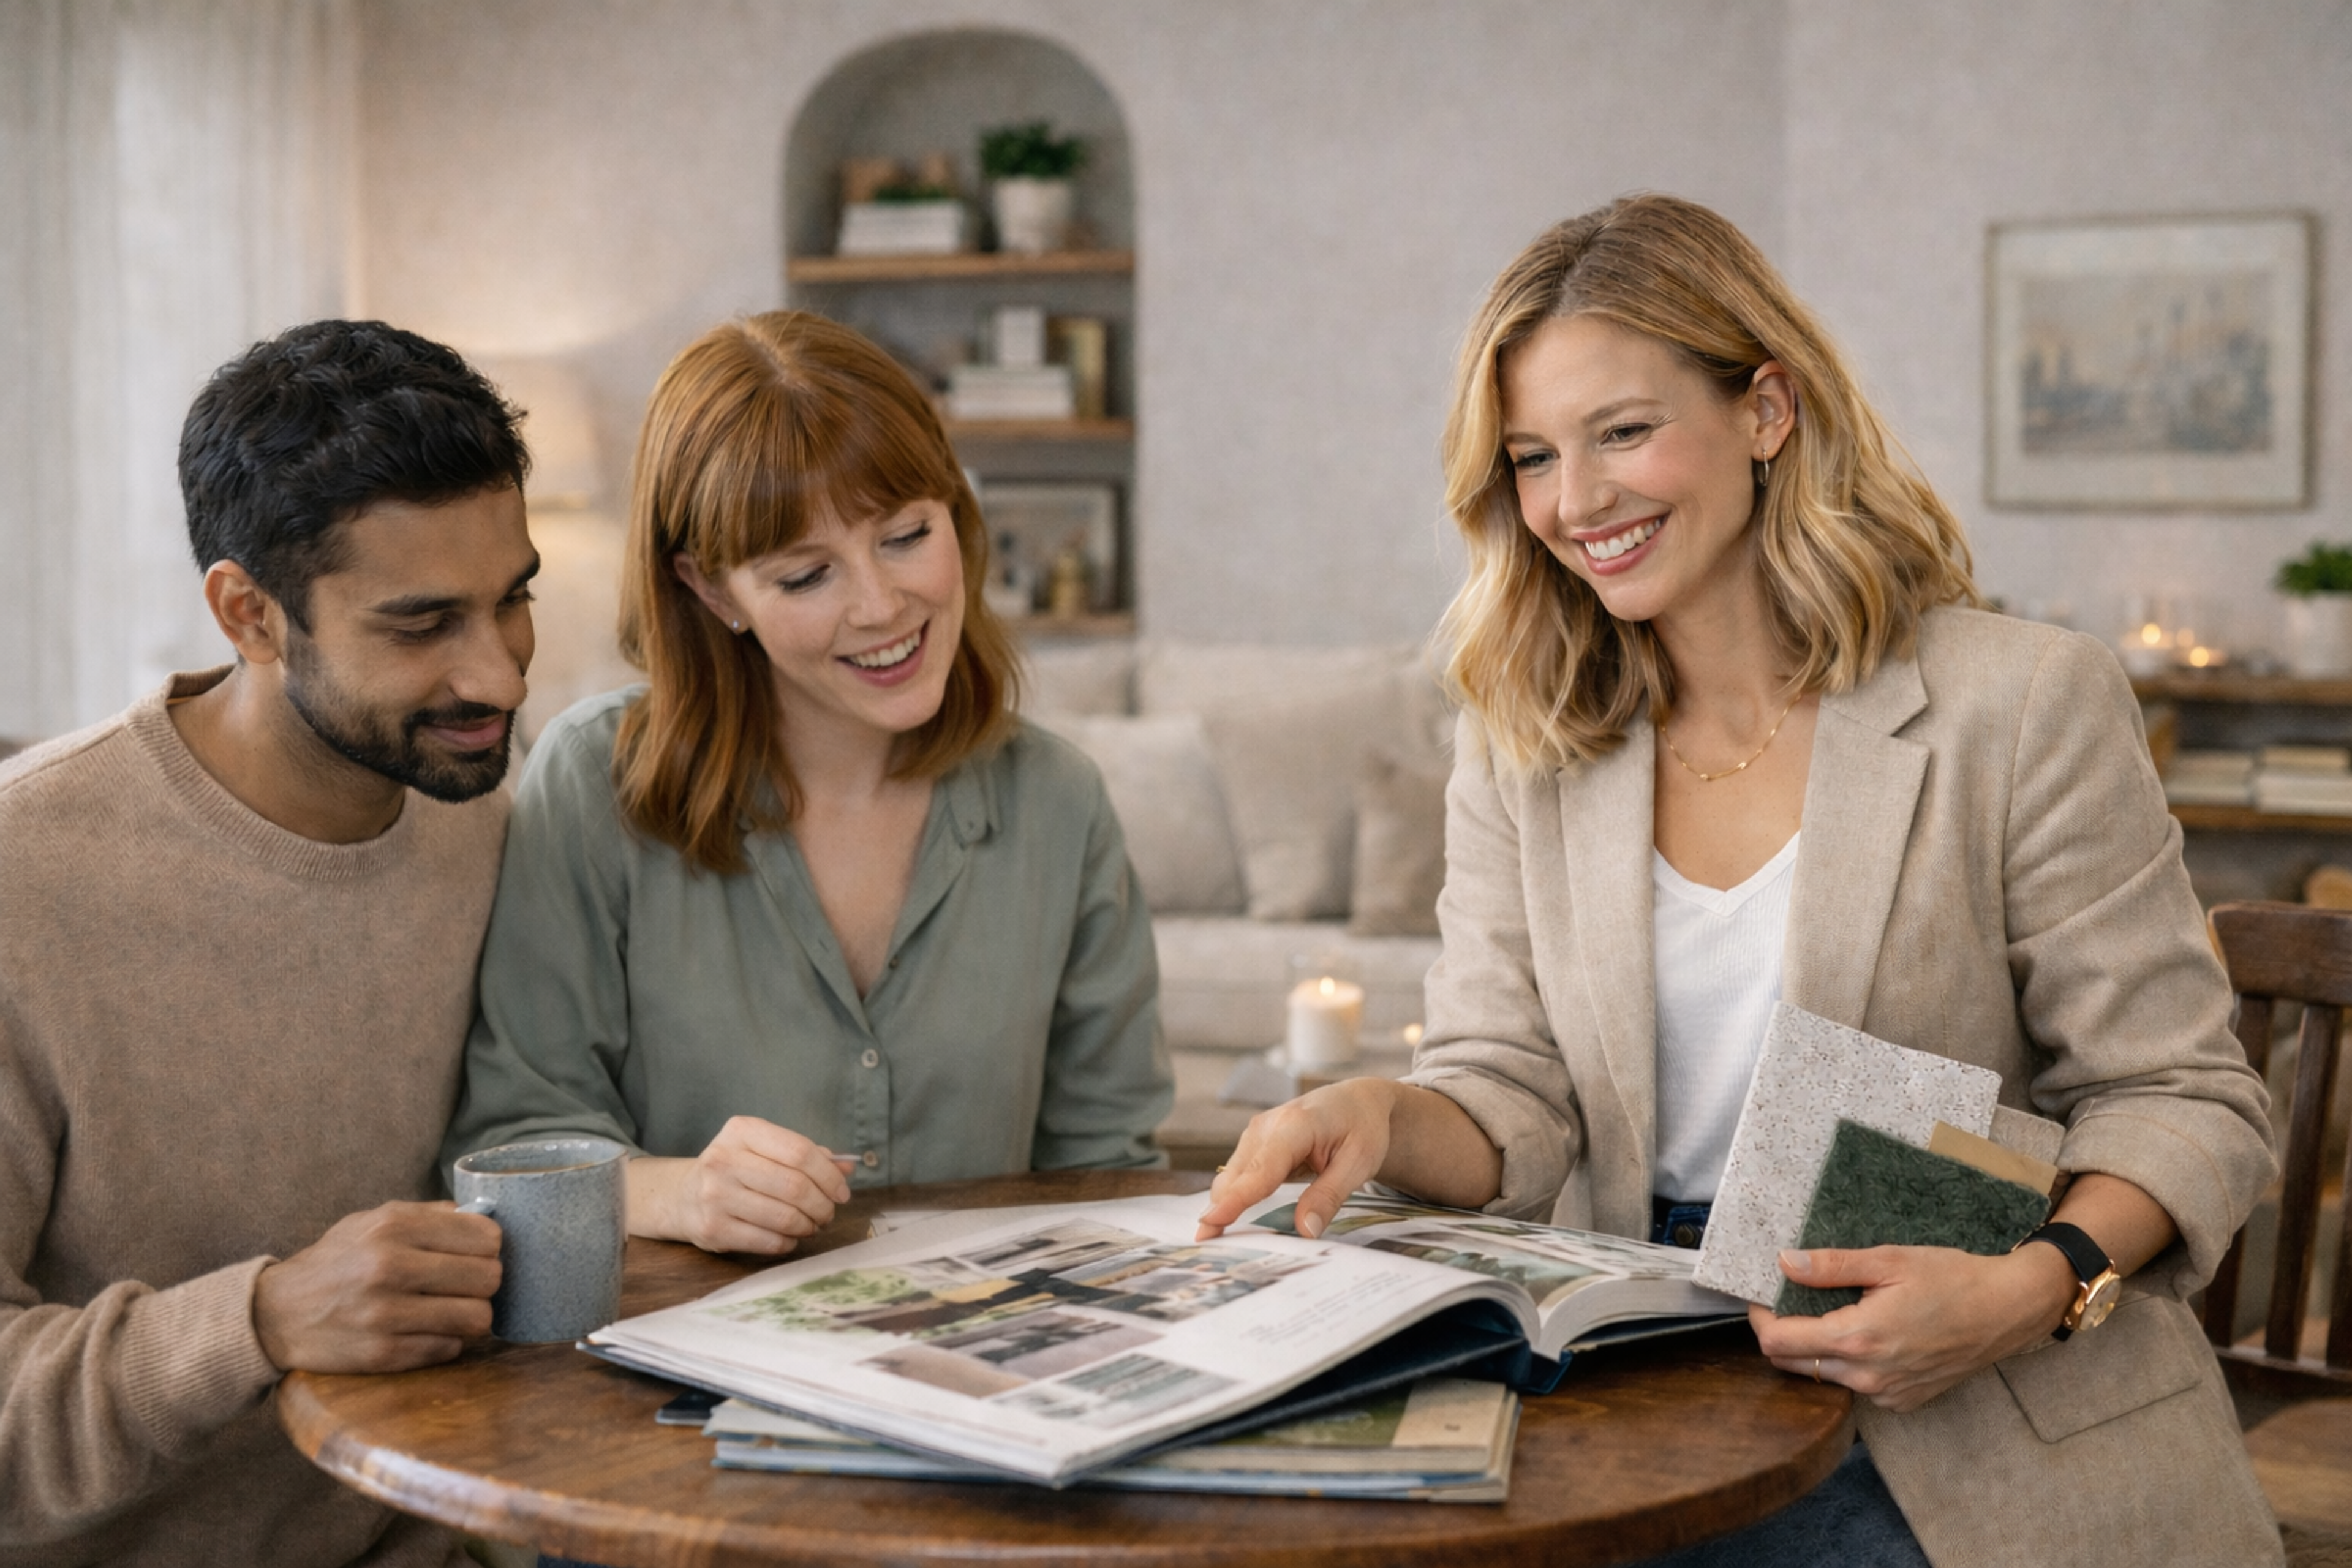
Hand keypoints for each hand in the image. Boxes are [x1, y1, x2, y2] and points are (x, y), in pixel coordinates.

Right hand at [251, 1201, 502, 1373]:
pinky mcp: (382, 1354)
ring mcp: (386, 1314)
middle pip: (489, 1278)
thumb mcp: (374, 1220)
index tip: (478, 1254)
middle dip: (485, 1282)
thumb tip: (485, 1217)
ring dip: (472, 1315)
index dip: (490, 1247)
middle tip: (468, 1285)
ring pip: (477, 1318)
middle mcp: (390, 1267)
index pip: (485, 1237)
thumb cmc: (337, 1261)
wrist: (277, 1313)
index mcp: (393, 1226)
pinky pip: (449, 1348)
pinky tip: (427, 1330)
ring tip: (453, 1309)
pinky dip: (447, 1341)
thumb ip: (431, 1216)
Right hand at [627, 1116, 855, 1254]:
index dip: (829, 1175)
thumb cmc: (736, 1170)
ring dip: (808, 1226)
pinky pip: (768, 1241)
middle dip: (822, 1205)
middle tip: (828, 1213)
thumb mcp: (764, 1150)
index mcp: (742, 1132)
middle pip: (795, 1186)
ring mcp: (715, 1196)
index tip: (841, 1191)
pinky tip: (790, 1236)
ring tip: (811, 1225)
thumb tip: (847, 1167)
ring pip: (784, 1217)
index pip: (800, 1151)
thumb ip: (806, 1156)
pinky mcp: (713, 1229)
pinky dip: (789, 1242)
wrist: (682, 1196)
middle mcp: (724, 1160)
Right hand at [1195, 1079, 1401, 1239]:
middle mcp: (1266, 1126)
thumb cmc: (1362, 1128)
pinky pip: (1237, 1175)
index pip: (1260, 1170)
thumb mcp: (1358, 1163)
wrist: (1358, 1102)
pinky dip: (1234, 1197)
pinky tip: (1234, 1221)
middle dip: (1219, 1212)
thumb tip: (1305, 1231)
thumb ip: (1329, 1196)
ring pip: (1230, 1178)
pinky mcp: (1254, 1143)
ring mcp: (1256, 1133)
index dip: (1235, 1199)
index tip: (1211, 1223)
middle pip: (1235, 1177)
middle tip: (1211, 1250)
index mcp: (1295, 1126)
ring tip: (1219, 1242)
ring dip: (1224, 1207)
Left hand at [1749, 1241, 2080, 1411]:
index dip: (1761, 1318)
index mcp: (1858, 1339)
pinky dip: (1848, 1364)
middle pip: (1792, 1364)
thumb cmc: (1953, 1278)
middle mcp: (1868, 1376)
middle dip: (1781, 1334)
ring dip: (1815, 1349)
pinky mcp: (1904, 1401)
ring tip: (1830, 1313)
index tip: (1764, 1295)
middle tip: (1790, 1301)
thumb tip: (1784, 1262)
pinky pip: (1856, 1386)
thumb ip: (1831, 1266)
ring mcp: (1887, 1394)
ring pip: (1824, 1377)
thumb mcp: (1889, 1260)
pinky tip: (1865, 1335)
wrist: (2008, 1311)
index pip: (1777, 1343)